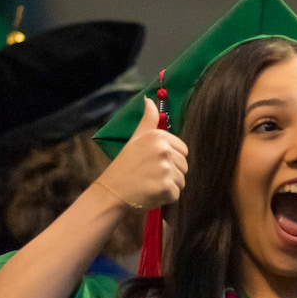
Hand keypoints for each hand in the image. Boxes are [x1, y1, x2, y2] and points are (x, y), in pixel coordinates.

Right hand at [96, 98, 185, 212]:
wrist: (112, 192)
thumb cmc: (124, 167)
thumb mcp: (135, 139)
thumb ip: (148, 120)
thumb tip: (150, 100)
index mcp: (159, 137)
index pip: (183, 150)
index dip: (171, 159)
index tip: (154, 164)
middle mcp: (164, 150)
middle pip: (184, 166)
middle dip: (171, 173)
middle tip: (151, 176)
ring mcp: (166, 169)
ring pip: (182, 180)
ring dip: (169, 186)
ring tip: (150, 184)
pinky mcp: (167, 187)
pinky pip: (176, 194)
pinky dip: (166, 197)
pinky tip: (151, 194)